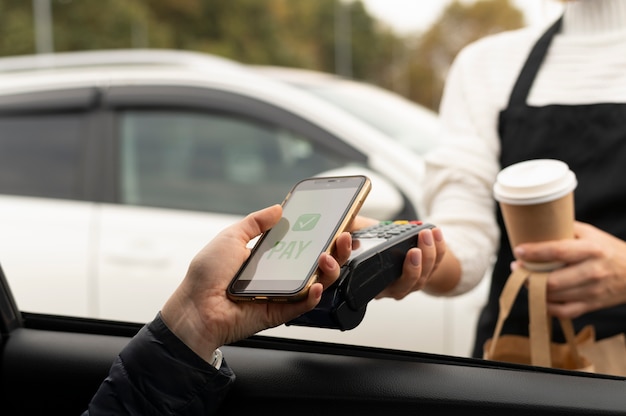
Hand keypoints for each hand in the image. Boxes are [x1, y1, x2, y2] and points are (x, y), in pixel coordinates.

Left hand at [160, 204, 348, 361]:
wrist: (194, 308)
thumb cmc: (206, 275)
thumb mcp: (231, 237)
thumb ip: (255, 222)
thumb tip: (277, 208)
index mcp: (270, 256)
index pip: (304, 244)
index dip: (323, 235)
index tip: (338, 224)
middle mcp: (279, 274)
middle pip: (317, 263)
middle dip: (336, 250)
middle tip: (342, 238)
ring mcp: (282, 294)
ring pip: (316, 283)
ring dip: (329, 270)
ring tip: (327, 258)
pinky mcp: (279, 312)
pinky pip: (302, 305)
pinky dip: (312, 295)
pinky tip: (315, 284)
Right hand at [351, 216, 447, 299]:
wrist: (393, 247)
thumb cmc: (373, 242)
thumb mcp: (357, 235)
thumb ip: (350, 232)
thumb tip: (342, 231)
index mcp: (372, 282)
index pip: (372, 285)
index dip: (376, 279)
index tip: (371, 254)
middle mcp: (392, 287)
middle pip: (406, 284)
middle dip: (412, 268)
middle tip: (413, 251)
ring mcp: (411, 282)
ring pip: (423, 276)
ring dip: (428, 255)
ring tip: (426, 234)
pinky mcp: (427, 272)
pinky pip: (436, 264)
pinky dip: (439, 248)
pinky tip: (435, 232)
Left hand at [513, 221, 625, 318]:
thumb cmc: (608, 249)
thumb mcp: (591, 234)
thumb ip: (565, 230)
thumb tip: (535, 227)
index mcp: (592, 250)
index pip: (558, 251)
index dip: (534, 253)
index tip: (518, 251)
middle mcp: (593, 272)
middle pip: (553, 280)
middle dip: (529, 275)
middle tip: (517, 268)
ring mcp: (592, 291)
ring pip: (555, 297)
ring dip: (533, 289)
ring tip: (524, 279)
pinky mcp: (591, 305)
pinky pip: (563, 312)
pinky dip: (547, 306)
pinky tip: (538, 296)